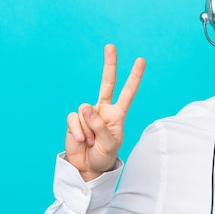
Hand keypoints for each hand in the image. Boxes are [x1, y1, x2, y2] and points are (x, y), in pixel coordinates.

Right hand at [65, 44, 145, 180]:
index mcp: (118, 114)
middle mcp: (104, 110)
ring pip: (85, 110)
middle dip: (109, 64)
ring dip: (88, 129)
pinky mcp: (74, 120)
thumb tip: (87, 108)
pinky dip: (77, 131)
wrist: (88, 167)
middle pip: (107, 83)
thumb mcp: (109, 144)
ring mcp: (88, 114)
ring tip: (91, 142)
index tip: (141, 60)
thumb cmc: (104, 155)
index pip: (128, 93)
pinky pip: (73, 119)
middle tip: (111, 46)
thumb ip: (101, 126)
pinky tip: (81, 141)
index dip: (134, 77)